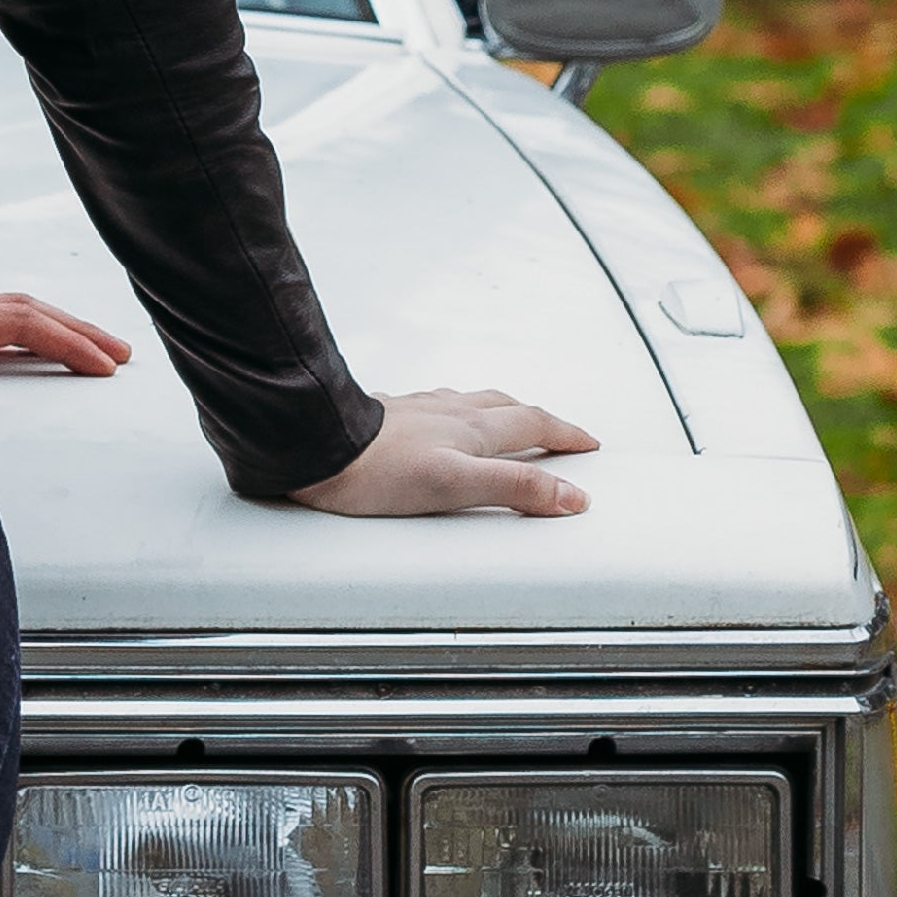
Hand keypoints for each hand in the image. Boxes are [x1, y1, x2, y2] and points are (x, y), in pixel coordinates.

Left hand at [0, 286, 129, 396]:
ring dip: (54, 325)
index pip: (22, 323)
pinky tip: (32, 347)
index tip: (101, 365)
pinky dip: (24, 329)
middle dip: (77, 330)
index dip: (66, 342)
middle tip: (118, 352)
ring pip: (12, 310)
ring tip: (88, 347)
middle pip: (27, 309)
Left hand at [289, 385, 597, 516]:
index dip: (566, 434)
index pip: (534, 424)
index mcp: (471, 429)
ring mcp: (414, 409)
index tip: (588, 442)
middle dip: (539, 418)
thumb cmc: (374, 471)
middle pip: (506, 406)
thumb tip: (569, 495)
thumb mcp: (456, 485)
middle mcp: (446, 411)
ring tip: (505, 415)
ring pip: (469, 400)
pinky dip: (452, 408)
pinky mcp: (383, 414)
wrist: (309, 446)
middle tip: (558, 428)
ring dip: (497, 407)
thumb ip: (515, 488)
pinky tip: (434, 415)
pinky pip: (431, 404)